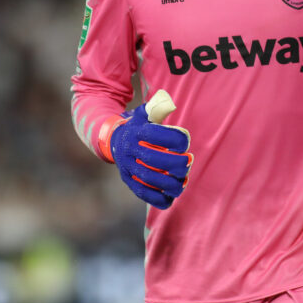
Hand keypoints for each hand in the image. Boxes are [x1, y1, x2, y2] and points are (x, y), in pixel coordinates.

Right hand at [101, 90, 192, 208]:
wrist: (113, 140)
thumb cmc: (138, 126)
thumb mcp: (145, 113)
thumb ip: (158, 107)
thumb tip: (170, 103)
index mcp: (136, 131)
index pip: (157, 135)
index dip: (176, 139)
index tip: (184, 143)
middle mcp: (129, 149)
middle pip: (153, 160)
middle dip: (176, 164)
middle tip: (189, 162)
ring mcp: (127, 167)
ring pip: (149, 179)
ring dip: (171, 183)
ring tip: (183, 181)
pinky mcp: (128, 181)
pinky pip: (143, 193)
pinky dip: (159, 198)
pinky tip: (171, 196)